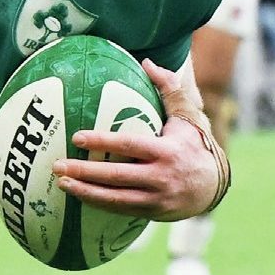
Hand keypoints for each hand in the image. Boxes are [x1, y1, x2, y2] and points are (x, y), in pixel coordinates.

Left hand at [51, 60, 220, 220]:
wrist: (215, 185)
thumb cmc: (194, 144)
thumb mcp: (187, 116)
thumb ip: (169, 88)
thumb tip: (147, 62)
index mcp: (167, 150)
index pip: (129, 145)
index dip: (102, 142)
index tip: (76, 137)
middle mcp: (161, 176)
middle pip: (117, 175)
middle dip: (85, 171)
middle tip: (59, 164)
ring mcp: (157, 198)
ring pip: (116, 198)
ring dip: (86, 191)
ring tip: (60, 181)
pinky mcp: (153, 213)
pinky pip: (121, 209)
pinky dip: (98, 203)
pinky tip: (77, 194)